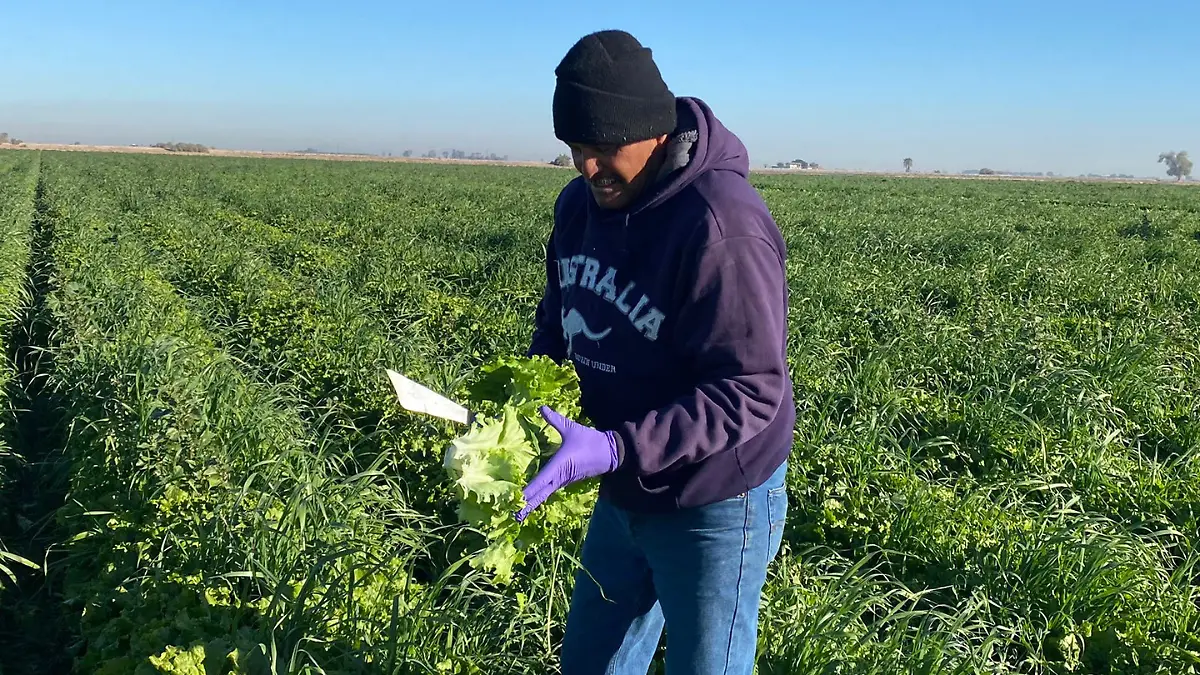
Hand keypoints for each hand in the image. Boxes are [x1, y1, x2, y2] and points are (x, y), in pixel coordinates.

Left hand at [514, 406, 617, 521]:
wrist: (610, 453)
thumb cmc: (589, 440)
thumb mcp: (571, 428)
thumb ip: (554, 419)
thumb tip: (541, 408)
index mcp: (558, 466)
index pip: (539, 482)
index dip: (527, 492)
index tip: (516, 501)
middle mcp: (559, 477)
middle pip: (540, 495)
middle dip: (527, 505)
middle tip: (512, 516)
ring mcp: (563, 481)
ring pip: (544, 495)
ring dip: (532, 503)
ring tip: (518, 513)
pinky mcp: (566, 481)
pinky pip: (550, 491)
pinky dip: (540, 497)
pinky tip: (532, 500)